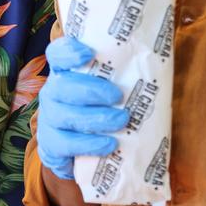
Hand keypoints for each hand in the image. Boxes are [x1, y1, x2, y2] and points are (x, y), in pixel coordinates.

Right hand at [37, 35, 127, 179]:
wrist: (81, 153)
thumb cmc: (100, 112)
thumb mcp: (108, 91)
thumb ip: (121, 77)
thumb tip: (156, 65)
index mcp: (65, 73)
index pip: (57, 55)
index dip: (68, 52)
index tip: (89, 53)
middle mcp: (53, 93)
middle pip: (61, 85)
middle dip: (91, 90)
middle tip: (117, 96)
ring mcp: (49, 119)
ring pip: (63, 115)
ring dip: (94, 118)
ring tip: (121, 120)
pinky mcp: (51, 144)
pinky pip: (65, 144)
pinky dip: (88, 144)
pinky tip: (109, 144)